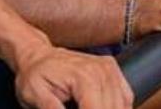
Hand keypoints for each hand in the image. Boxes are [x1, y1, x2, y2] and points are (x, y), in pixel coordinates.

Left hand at [14, 45, 131, 108]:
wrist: (38, 56)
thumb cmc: (35, 75)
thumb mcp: (34, 95)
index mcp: (83, 76)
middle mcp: (101, 70)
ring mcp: (109, 69)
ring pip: (122, 105)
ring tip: (83, 107)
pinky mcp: (112, 70)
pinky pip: (126, 97)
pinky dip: (119, 108)